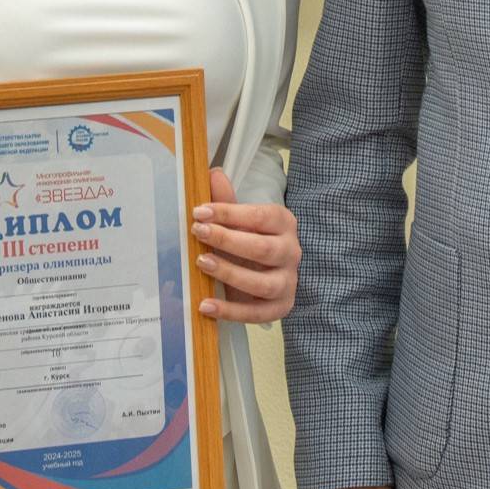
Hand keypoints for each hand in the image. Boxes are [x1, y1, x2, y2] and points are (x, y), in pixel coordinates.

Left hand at [193, 168, 300, 323]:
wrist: (270, 275)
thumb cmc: (251, 241)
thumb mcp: (240, 221)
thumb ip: (228, 202)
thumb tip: (213, 174)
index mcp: (284, 224)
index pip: (260, 216)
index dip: (229, 213)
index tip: (199, 211)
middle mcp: (291, 252)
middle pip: (262, 248)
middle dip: (227, 240)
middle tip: (197, 232)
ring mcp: (288, 283)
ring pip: (261, 282)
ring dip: (229, 273)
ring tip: (201, 263)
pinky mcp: (279, 308)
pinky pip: (256, 313)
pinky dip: (229, 311)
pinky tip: (205, 305)